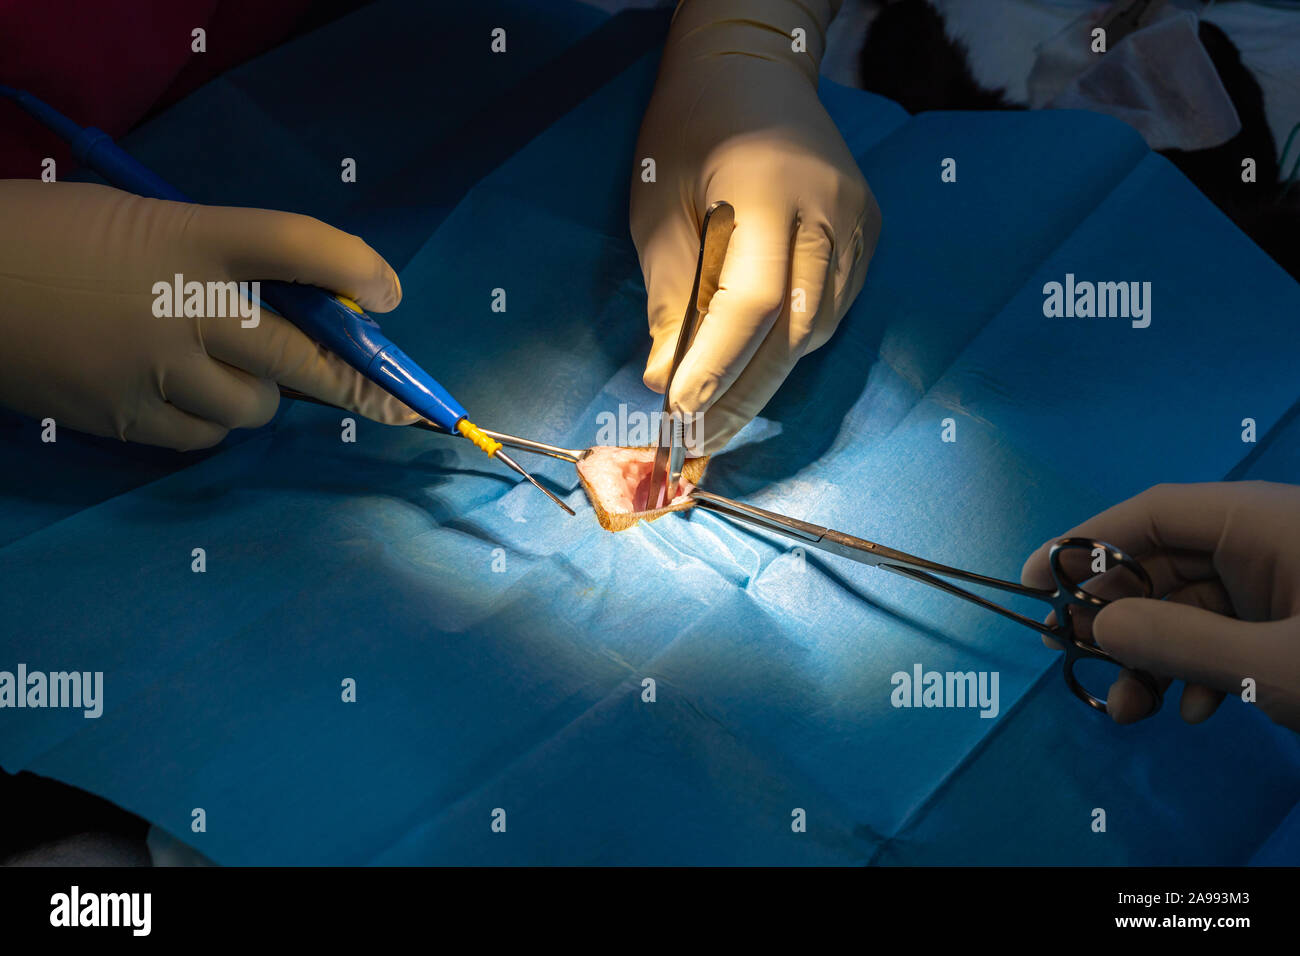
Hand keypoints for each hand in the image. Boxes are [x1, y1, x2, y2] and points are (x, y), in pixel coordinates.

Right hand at [0, 179, 415, 449]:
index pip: (296, 244)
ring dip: (263, 393)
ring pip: (259, 407)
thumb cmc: (56, 238)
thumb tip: (303, 309)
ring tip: (226, 369)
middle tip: (395, 403)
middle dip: (356, 380)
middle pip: (302, 355)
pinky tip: (182, 394)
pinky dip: (212, 420)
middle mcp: (183, 306)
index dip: (355, 269)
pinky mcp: (126, 419)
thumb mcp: (146, 222)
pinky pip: (206, 436)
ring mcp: (155, 370)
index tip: (388, 296)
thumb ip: (223, 259)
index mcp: (190, 237)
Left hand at [630, 0, 878, 453]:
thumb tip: (665, 379)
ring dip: (769, 378)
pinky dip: (796, 344)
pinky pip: (834, 306)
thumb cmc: (688, 130)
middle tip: (701, 443)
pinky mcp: (867, 228)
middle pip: (794, 330)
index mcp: (769, 191)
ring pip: (819, 327)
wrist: (752, 64)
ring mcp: (857, 220)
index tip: (678, 413)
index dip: (715, 364)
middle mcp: (828, 209)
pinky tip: (760, 370)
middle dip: (743, 394)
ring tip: (723, 418)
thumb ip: (670, 293)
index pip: (750, 302)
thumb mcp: (658, 205)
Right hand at [1022, 482, 1299, 730]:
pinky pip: (1227, 633)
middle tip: (1067, 651)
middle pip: (1165, 563)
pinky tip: (1197, 710)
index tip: (1033, 582)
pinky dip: (1201, 669)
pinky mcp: (1291, 622)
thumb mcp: (1275, 665)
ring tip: (1129, 708)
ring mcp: (1282, 582)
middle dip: (1117, 615)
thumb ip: (1183, 643)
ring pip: (1192, 607)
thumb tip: (1100, 627)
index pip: (1153, 513)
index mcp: (1262, 522)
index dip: (1086, 544)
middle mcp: (1266, 541)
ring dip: (1154, 657)